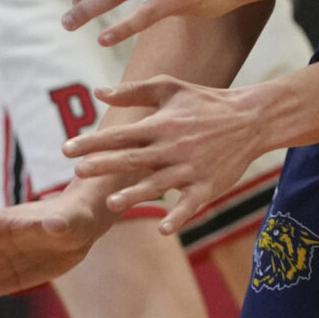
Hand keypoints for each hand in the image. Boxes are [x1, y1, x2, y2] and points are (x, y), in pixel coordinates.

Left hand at [63, 76, 271, 236]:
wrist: (252, 119)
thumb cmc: (206, 102)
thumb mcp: (171, 88)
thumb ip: (134, 91)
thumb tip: (98, 92)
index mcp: (161, 124)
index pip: (120, 134)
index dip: (92, 142)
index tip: (66, 149)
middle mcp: (172, 148)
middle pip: (132, 158)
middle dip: (104, 165)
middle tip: (78, 171)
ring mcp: (190, 169)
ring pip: (157, 184)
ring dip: (135, 194)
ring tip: (111, 204)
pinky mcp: (208, 187)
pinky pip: (190, 205)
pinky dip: (178, 217)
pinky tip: (163, 229)